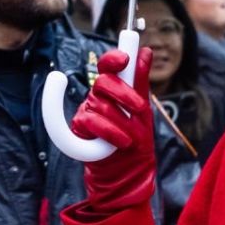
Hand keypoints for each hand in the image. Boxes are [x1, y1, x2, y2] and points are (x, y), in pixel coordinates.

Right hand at [75, 46, 156, 212]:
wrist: (128, 172)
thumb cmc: (135, 141)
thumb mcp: (143, 113)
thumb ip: (141, 83)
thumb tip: (146, 52)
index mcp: (113, 91)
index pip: (107, 66)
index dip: (113, 59)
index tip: (124, 59)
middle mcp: (98, 98)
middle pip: (103, 83)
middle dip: (124, 94)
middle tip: (140, 108)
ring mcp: (87, 112)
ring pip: (99, 104)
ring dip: (121, 122)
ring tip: (131, 138)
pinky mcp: (78, 129)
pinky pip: (89, 122)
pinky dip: (109, 133)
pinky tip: (120, 141)